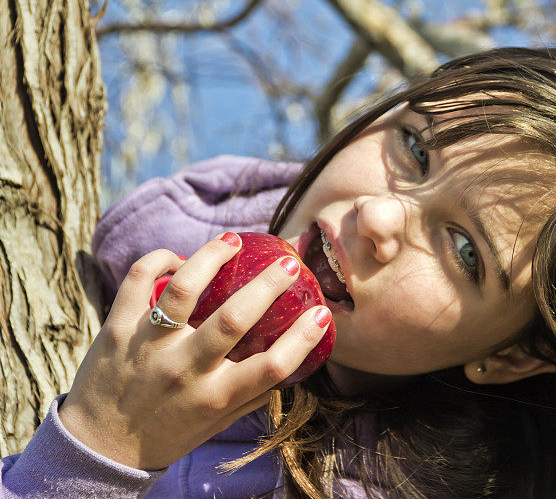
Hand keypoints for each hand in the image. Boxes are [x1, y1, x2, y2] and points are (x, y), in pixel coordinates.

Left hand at [59, 232, 330, 469]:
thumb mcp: (217, 422)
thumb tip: (291, 359)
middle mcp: (183, 371)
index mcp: (214, 397)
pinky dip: (160, 260)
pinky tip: (179, 258)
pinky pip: (138, 280)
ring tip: (233, 241)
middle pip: (234, 319)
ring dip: (213, 257)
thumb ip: (252, 393)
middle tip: (288, 264)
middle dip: (269, 285)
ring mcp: (147, 347)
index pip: (272, 367)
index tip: (321, 313)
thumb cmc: (169, 433)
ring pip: (184, 288)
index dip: (304, 337)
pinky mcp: (117, 329)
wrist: (99, 449)